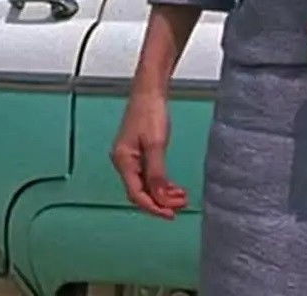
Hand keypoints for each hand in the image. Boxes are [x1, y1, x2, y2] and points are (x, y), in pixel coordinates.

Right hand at [111, 90, 188, 219]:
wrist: (150, 92)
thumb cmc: (149, 111)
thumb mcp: (156, 145)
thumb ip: (157, 173)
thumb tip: (159, 198)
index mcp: (123, 160)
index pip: (136, 194)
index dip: (153, 207)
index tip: (170, 215)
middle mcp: (124, 162)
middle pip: (140, 192)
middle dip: (160, 202)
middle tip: (180, 206)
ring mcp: (131, 158)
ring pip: (146, 186)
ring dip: (163, 194)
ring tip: (182, 197)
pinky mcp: (139, 154)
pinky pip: (149, 176)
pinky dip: (162, 184)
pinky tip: (174, 188)